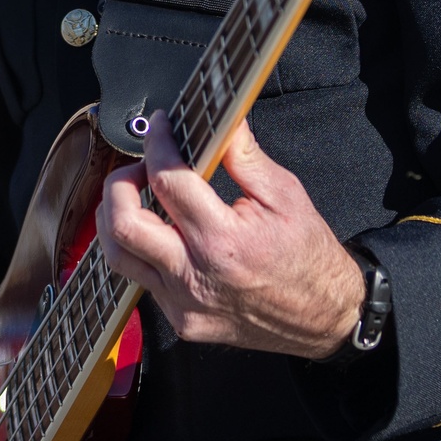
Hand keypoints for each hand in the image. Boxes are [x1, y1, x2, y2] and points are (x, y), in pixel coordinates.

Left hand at [96, 110, 364, 358]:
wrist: (324, 317)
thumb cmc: (309, 258)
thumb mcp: (285, 195)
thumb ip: (243, 155)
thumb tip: (223, 119)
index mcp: (223, 241)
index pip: (168, 181)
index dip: (158, 144)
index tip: (161, 126)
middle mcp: (195, 277)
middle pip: (122, 225)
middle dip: (120, 183)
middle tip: (143, 166)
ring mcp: (184, 305)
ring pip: (118, 258)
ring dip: (117, 218)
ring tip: (139, 196)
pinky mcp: (182, 321)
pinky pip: (141, 280)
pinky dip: (141, 249)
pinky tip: (161, 233)